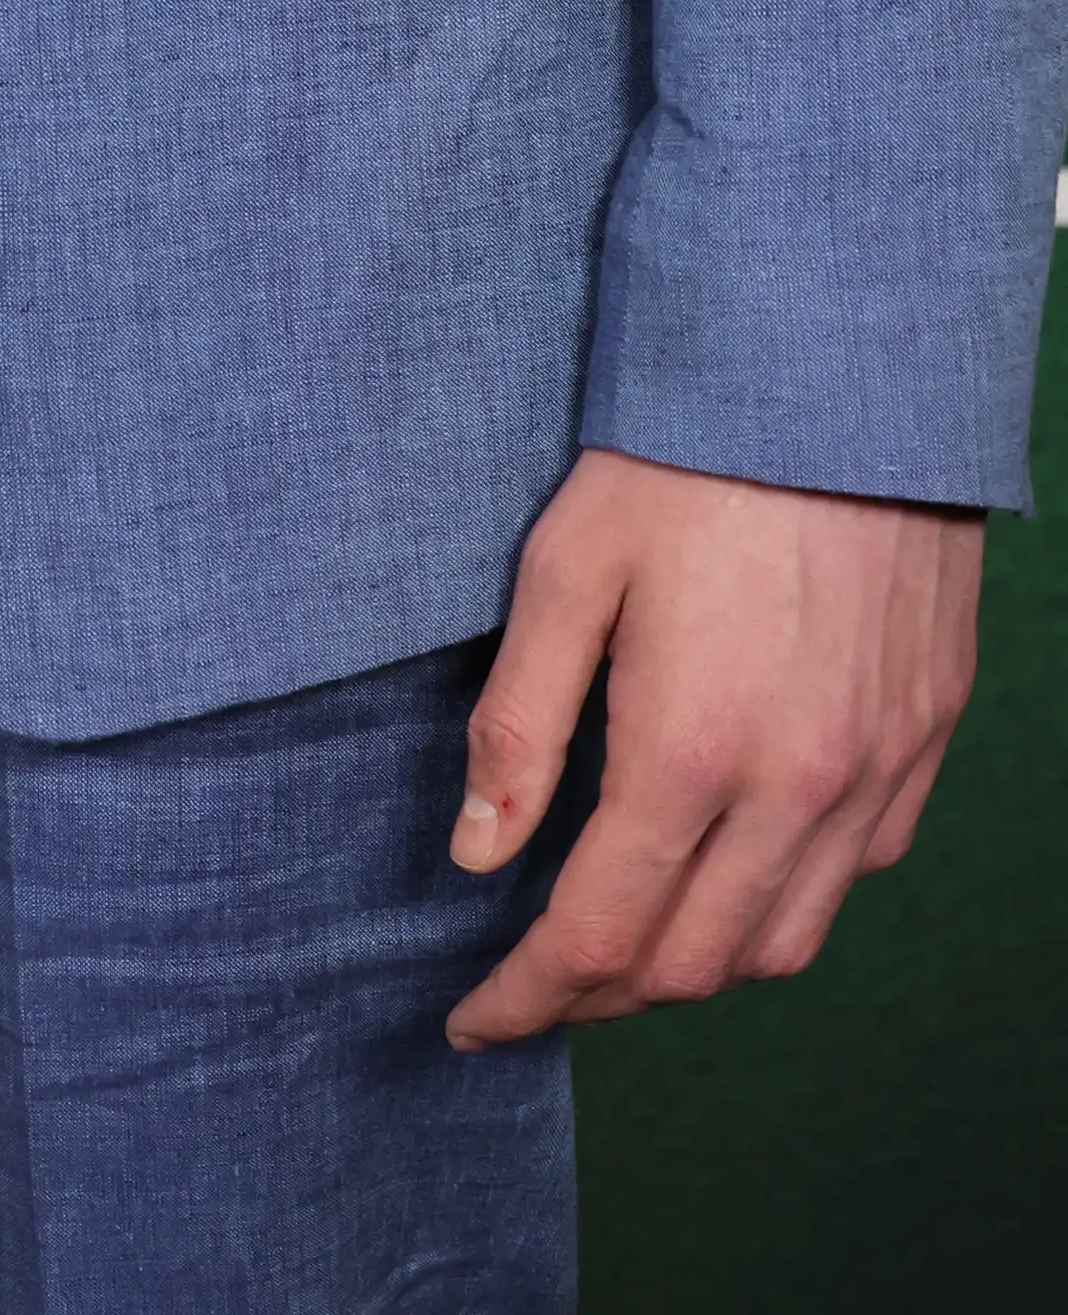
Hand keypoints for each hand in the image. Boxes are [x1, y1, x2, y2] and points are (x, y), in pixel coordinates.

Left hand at [446, 446, 979, 1041]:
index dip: (526, 996)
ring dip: (699, 965)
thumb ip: (519, 723)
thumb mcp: (563, 566)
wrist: (843, 375)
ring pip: (785, 941)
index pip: (596, 933)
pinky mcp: (924, 738)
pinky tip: (735, 863)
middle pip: (693, 963)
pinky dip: (787, 901)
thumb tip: (477, 854)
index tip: (472, 1020)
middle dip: (602, 995)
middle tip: (535, 984)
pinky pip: (857, 872)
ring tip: (627, 941)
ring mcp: (875, 771)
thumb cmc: (685, 455)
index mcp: (692, 752)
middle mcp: (797, 788)